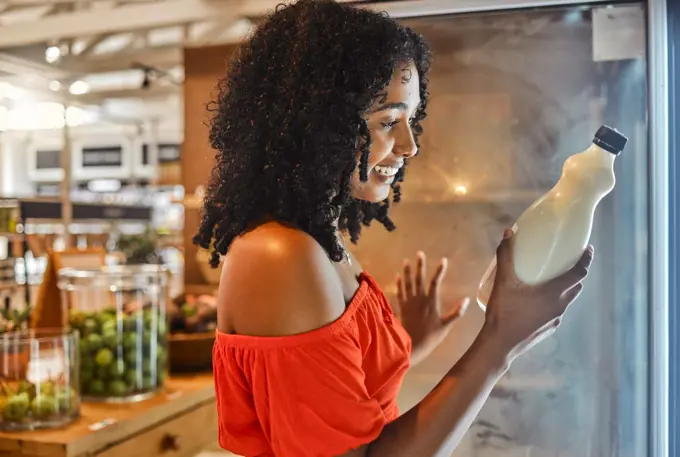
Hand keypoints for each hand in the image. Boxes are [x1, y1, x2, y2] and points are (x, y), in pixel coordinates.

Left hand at [396, 251, 469, 363]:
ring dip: (407, 271)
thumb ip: (456, 313)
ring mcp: (409, 302)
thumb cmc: (431, 337)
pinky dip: (399, 284)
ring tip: (406, 260)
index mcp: (431, 302)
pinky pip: (399, 292)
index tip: (443, 260)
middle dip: (420, 265)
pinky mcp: (402, 307)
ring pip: (407, 283)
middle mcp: (419, 299)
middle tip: (420, 253)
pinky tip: (398, 276)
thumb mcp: (446, 326)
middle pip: (419, 279)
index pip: (436, 282)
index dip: (440, 271)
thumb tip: (466, 300)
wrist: (411, 346)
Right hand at [483, 229, 593, 359]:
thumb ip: (505, 256)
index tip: (589, 249)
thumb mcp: (502, 281)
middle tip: (567, 262)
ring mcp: (556, 319)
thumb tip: (509, 232)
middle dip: (576, 273)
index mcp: (554, 292)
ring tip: (552, 280)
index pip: (580, 273)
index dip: (587, 260)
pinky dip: (554, 301)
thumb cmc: (504, 312)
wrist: (500, 344)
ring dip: (566, 288)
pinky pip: (557, 310)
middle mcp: (560, 305)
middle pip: (576, 286)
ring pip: (568, 299)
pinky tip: (538, 300)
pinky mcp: (549, 328)